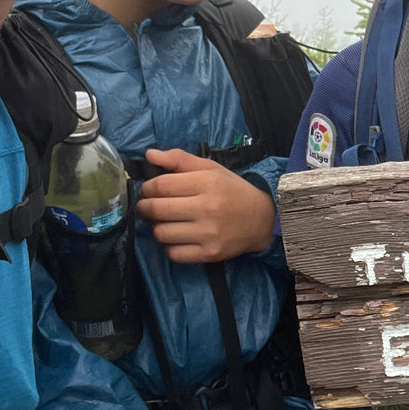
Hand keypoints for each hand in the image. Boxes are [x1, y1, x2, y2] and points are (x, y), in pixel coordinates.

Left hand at [137, 148, 276, 262]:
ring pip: (161, 233)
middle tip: (149, 206)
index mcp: (207, 183)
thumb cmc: (233, 191)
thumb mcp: (211, 169)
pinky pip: (174, 253)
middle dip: (146, 207)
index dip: (147, 188)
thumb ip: (180, 159)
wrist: (262, 219)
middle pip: (157, 209)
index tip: (148, 190)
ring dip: (158, 227)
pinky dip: (170, 246)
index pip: (161, 185)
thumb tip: (149, 155)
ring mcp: (209, 233)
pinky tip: (178, 238)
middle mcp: (208, 208)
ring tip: (167, 222)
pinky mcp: (210, 253)